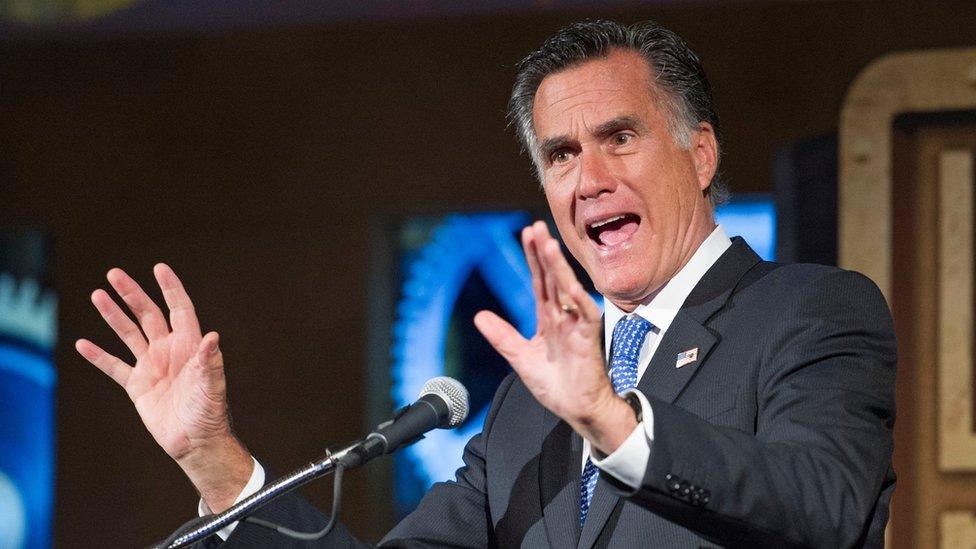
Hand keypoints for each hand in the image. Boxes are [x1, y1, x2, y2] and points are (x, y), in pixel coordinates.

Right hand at [76, 264, 251, 511]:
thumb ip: (210, 361)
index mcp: (189, 345)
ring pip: (129, 334)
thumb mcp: (212, 385)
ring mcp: (152, 366)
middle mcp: (169, 351)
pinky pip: (115, 366)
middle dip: (132, 294)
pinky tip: (83, 344)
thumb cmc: (209, 413)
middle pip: (149, 314)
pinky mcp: (138, 386)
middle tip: (114, 273)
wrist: (195, 443)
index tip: (159, 268)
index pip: (179, 309)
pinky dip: (98, 356)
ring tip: (97, 294)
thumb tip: (213, 336)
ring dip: (113, 316)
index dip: (170, 288)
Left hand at [474, 222, 635, 453]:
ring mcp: (576, 325)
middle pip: (551, 278)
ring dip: (558, 268)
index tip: (527, 234)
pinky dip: (578, 300)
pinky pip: (585, 315)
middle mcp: (563, 316)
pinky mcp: (588, 339)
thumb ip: (502, 336)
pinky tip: (572, 285)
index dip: (532, 258)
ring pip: (566, 289)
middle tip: (536, 227)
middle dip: (543, 253)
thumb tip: (480, 316)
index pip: (539, 281)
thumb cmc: (556, 385)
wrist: (577, 410)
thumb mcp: (520, 357)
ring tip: (549, 245)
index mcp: (548, 318)